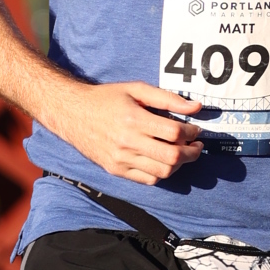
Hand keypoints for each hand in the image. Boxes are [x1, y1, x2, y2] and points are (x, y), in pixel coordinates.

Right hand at [49, 79, 202, 183]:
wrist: (72, 113)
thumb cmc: (106, 98)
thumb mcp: (136, 89)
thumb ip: (167, 99)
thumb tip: (196, 107)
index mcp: (134, 119)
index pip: (174, 133)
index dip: (191, 132)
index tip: (194, 129)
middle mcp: (127, 142)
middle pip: (172, 156)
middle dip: (191, 153)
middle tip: (196, 146)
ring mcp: (121, 159)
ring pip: (162, 171)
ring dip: (179, 164)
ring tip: (181, 153)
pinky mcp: (116, 170)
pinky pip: (148, 179)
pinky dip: (161, 172)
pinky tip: (162, 161)